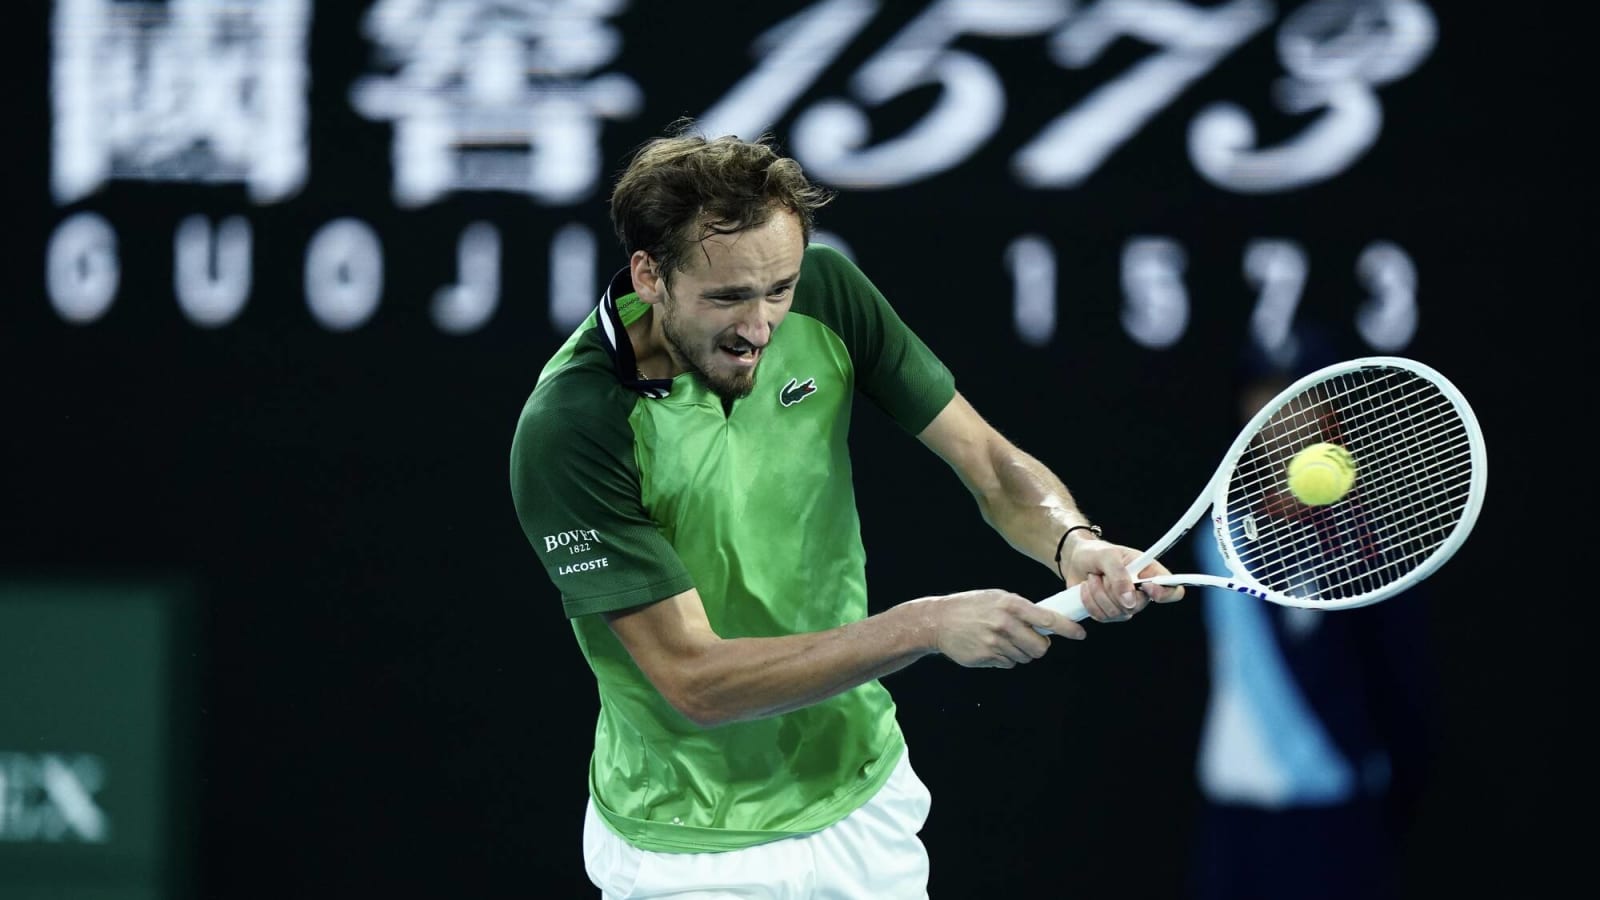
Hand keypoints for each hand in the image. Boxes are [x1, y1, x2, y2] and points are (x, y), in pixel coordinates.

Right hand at [920, 589, 1084, 667]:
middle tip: (1032, 640)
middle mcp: (1004, 624)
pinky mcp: (986, 657)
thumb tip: (1047, 622)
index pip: (1048, 618)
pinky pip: (1008, 663)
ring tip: (1002, 639)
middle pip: (1040, 647)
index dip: (1068, 628)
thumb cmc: (971, 606)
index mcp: (1010, 605)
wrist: (939, 620)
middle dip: (1039, 646)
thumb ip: (1021, 609)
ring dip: (1020, 652)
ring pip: (1024, 657)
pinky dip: (1004, 658)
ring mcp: (995, 642)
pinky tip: (991, 646)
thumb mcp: (997, 598)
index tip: (1080, 634)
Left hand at [1066, 539, 1184, 621]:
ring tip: (1092, 578)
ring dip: (1098, 595)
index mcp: (1149, 572)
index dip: (1165, 593)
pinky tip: (1086, 589)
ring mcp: (1125, 604)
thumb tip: (1129, 601)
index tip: (1147, 588)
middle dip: (1114, 591)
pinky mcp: (1109, 612)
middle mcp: (1141, 591)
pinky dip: (1090, 602)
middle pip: (1139, 606)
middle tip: (1103, 574)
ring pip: (1117, 613)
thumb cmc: (1095, 553)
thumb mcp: (1107, 556)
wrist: (1075, 561)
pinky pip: (1103, 617)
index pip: (1173, 589)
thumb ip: (1119, 576)